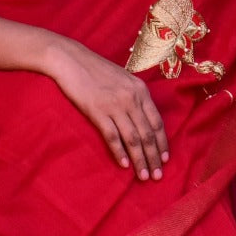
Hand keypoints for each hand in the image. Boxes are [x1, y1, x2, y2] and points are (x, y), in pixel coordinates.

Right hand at [40, 34, 169, 180]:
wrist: (69, 59)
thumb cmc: (94, 68)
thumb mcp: (122, 78)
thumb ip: (134, 95)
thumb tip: (141, 118)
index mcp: (140, 90)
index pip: (157, 122)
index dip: (162, 143)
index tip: (165, 159)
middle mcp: (131, 98)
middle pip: (147, 134)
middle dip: (154, 158)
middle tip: (157, 176)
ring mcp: (115, 105)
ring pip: (133, 139)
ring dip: (140, 160)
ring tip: (143, 176)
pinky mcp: (97, 111)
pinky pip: (112, 136)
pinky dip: (119, 152)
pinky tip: (123, 165)